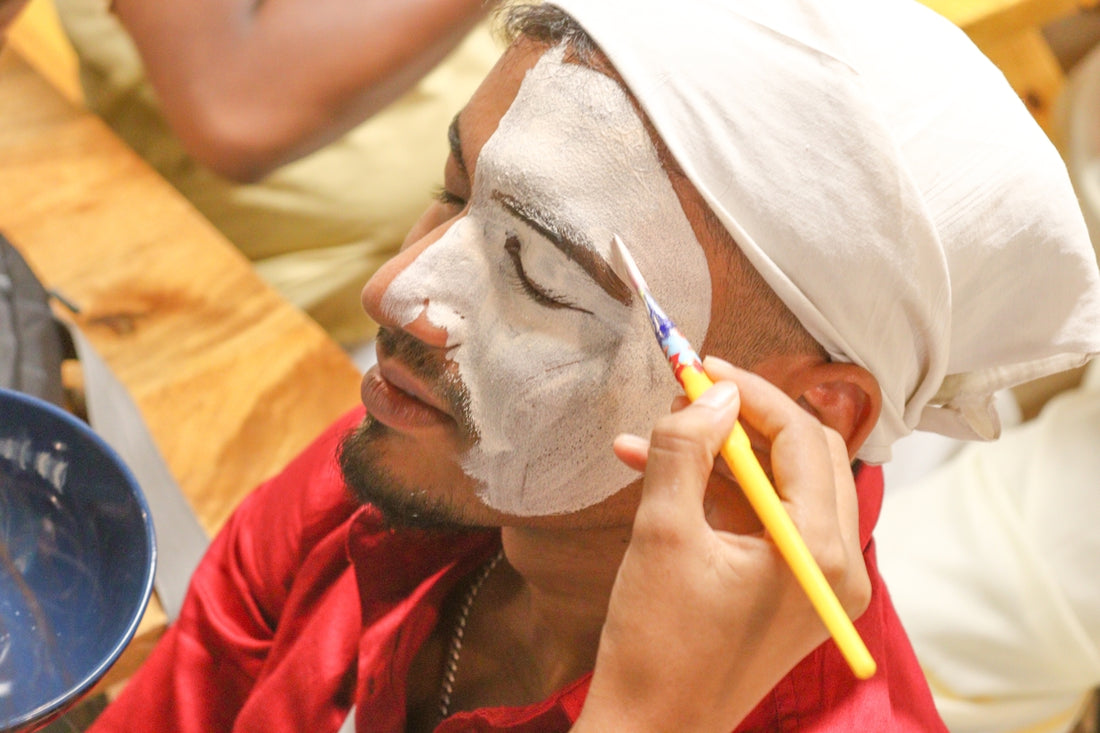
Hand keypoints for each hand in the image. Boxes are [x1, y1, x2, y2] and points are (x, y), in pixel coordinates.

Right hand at [574, 357, 870, 731]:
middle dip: (744, 418)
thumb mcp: (663, 533)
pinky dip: (722, 497)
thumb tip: (715, 394)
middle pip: (804, 455)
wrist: (653, 732)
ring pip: (783, 486)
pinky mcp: (793, 594)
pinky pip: (767, 523)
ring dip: (725, 457)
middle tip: (691, 393)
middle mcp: (838, 564)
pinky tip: (661, 479)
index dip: (750, 392)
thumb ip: (686, 450)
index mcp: (820, 550)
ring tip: (656, 436)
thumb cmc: (657, 645)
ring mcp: (820, 583)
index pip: (800, 437)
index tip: (701, 368)